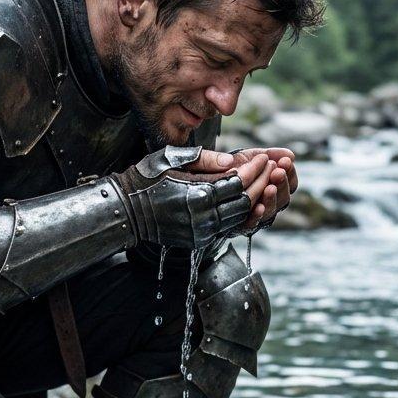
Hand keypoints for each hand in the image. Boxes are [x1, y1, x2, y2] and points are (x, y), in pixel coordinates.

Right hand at [112, 146, 268, 247]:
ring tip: (262, 182)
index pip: (240, 183)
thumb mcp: (173, 159)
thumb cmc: (148, 178)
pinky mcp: (198, 240)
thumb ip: (205, 159)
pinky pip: (226, 226)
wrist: (126, 210)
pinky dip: (239, 212)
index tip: (264, 157)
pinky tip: (245, 199)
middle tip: (271, 168)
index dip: (256, 170)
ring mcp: (201, 231)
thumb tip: (234, 160)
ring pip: (239, 216)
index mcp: (197, 194)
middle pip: (245, 201)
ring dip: (254, 199)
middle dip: (262, 183)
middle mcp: (202, 217)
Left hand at [194, 148, 297, 231]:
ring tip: (270, 187)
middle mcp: (264, 202)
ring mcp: (252, 214)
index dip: (290, 173)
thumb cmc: (224, 168)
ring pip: (271, 212)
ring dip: (272, 199)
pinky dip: (256, 217)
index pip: (289, 183)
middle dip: (282, 184)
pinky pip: (251, 224)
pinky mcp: (237, 225)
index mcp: (270, 185)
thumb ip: (268, 154)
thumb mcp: (247, 157)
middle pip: (284, 198)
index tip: (285, 161)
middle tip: (277, 172)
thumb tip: (291, 155)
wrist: (195, 180)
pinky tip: (258, 207)